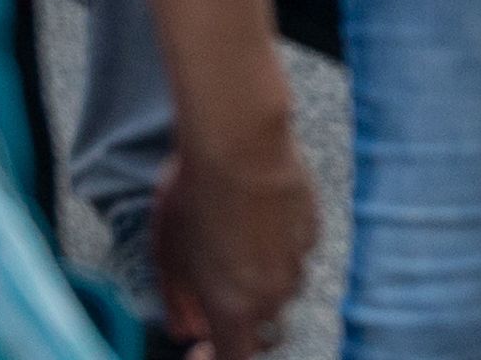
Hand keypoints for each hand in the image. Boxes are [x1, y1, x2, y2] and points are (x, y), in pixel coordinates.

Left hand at [143, 96, 318, 354]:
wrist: (240, 141)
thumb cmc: (194, 197)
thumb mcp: (168, 254)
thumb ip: (178, 301)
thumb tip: (183, 328)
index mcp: (234, 308)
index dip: (214, 358)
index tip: (200, 348)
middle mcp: (273, 293)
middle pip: (264, 327)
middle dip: (241, 318)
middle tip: (217, 291)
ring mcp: (298, 259)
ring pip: (283, 288)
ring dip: (262, 282)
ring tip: (235, 244)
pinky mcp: (313, 226)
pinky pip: (297, 251)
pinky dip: (279, 247)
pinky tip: (257, 217)